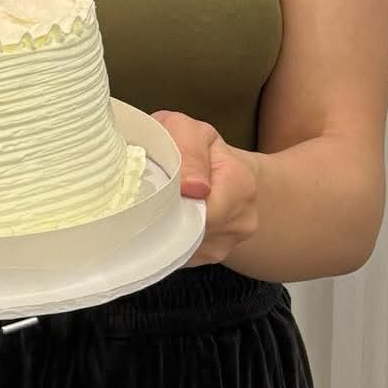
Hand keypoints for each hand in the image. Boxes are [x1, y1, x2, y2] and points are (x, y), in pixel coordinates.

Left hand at [152, 109, 260, 265]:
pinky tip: (159, 220)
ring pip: (186, 248)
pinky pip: (181, 257)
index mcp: (241, 186)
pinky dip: (165, 241)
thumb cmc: (192, 145)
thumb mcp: (187, 131)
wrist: (208, 164)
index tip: (151, 189)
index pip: (207, 211)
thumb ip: (190, 151)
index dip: (173, 202)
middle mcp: (242, 222)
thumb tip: (194, 188)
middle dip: (166, 215)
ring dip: (164, 229)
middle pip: (195, 233)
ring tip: (152, 203)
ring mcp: (227, 244)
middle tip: (145, 195)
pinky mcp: (209, 257)